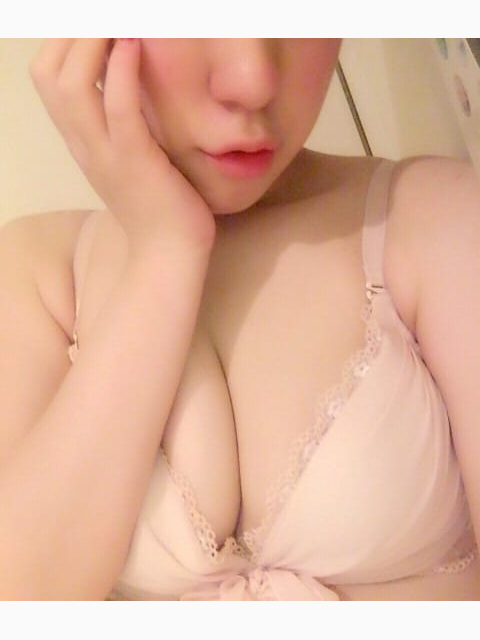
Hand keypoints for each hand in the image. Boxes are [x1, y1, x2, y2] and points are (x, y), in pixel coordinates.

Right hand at [29, 39, 215, 256]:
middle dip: (70, 30)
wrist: (169, 252)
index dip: (61, 38)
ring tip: (118, 18)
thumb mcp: (130, 154)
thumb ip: (121, 119)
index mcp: (80, 139)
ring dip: (90, 40)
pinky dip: (121, 73)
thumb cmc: (159, 201)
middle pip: (48, 74)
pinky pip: (117, 110)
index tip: (91, 19)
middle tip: (104, 13)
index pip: (48, 77)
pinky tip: (135, 45)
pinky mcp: (134, 163)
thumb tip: (129, 75)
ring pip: (71, 86)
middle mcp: (83, 143)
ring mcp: (105, 154)